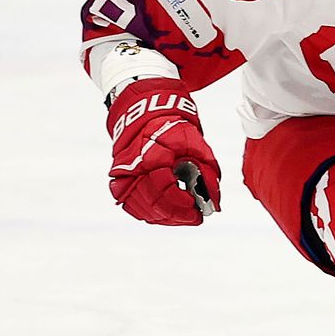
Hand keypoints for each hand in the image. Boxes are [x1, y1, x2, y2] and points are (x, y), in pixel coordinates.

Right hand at [106, 77, 219, 225]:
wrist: (144, 118)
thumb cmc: (172, 129)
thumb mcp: (196, 145)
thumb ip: (207, 173)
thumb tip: (215, 202)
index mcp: (152, 155)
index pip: (165, 188)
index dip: (182, 203)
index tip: (198, 210)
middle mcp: (133, 168)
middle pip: (154, 203)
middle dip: (178, 215)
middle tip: (195, 217)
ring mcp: (123, 177)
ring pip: (144, 209)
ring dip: (167, 217)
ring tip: (185, 216)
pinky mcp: (119, 184)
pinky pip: (134, 208)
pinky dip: (153, 214)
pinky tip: (168, 215)